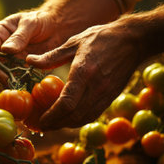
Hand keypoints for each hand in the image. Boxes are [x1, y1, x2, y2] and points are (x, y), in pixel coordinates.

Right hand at [0, 0, 120, 85]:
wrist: (56, 26)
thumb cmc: (41, 19)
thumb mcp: (30, 24)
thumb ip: (19, 37)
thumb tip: (6, 49)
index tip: (1, 69)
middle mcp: (0, 47)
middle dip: (1, 74)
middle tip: (11, 82)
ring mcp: (10, 59)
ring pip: (4, 73)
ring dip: (10, 81)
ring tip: (18, 87)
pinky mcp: (20, 67)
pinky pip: (16, 77)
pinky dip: (20, 83)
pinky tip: (26, 86)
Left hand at [26, 21, 143, 129]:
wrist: (134, 40)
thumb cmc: (101, 38)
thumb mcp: (73, 42)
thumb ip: (51, 56)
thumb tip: (29, 61)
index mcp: (84, 72)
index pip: (66, 103)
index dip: (51, 116)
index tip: (40, 120)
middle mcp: (96, 87)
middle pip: (74, 115)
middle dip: (56, 124)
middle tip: (42, 125)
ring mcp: (106, 94)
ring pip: (84, 118)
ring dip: (67, 125)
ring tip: (53, 124)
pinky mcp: (112, 96)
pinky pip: (93, 114)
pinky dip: (79, 120)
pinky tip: (69, 117)